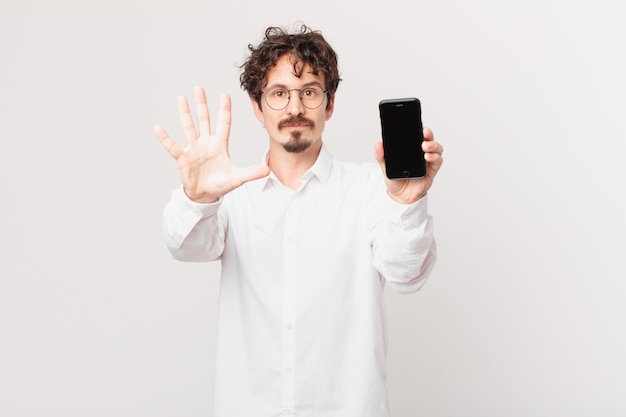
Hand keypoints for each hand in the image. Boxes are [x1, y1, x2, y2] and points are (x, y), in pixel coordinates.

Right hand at [153, 86, 269, 202]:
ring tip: (181, 97)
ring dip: (184, 113)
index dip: (224, 110)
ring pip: (189, 127)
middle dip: (202, 104)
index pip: (223, 124)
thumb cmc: (221, 184)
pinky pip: (173, 146)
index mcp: (220, 145)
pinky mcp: (183, 158)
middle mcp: (206, 143)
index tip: (225, 95)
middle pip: (204, 119)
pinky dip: (165, 138)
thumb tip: (268, 171)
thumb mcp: (237, 178)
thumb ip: (251, 173)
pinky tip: (158, 127)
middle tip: (199, 87)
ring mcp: (194, 149)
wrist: (205, 195)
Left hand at [374, 127, 443, 203]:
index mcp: (411, 149)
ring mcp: (428, 161)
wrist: (399, 196)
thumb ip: (381, 155)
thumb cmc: (395, 179)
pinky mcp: (432, 170)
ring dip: (433, 145)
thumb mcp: (385, 166)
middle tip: (424, 132)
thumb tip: (378, 144)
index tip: (418, 124)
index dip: (419, 129)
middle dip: (428, 134)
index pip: (417, 135)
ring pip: (436, 148)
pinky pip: (437, 161)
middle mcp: (421, 153)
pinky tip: (427, 157)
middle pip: (429, 139)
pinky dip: (434, 157)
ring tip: (425, 146)